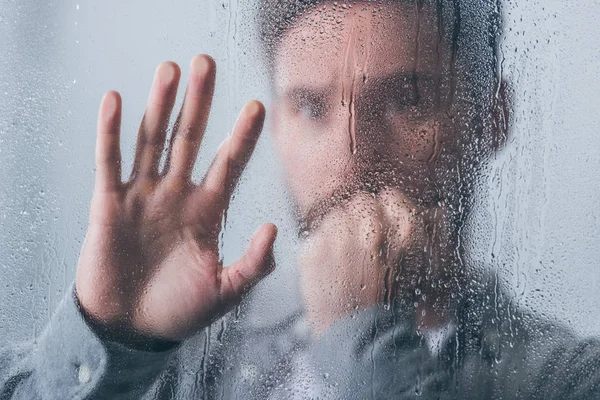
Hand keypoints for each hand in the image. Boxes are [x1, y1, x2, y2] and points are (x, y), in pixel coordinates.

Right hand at [75, 55, 276, 343]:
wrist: (129, 330)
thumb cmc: (178, 312)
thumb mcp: (224, 292)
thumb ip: (253, 264)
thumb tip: (274, 226)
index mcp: (207, 212)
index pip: (229, 165)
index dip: (242, 137)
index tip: (258, 105)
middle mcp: (176, 195)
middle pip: (190, 138)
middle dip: (199, 102)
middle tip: (206, 62)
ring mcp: (142, 196)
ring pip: (152, 141)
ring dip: (159, 105)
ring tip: (169, 69)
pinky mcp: (109, 205)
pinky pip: (109, 163)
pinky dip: (110, 133)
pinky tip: (115, 100)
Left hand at [298, 188, 437, 334]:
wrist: (360, 339)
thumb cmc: (392, 308)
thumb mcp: (423, 271)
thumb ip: (429, 235)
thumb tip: (434, 211)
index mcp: (403, 232)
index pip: (390, 197)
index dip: (386, 210)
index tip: (383, 223)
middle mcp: (370, 232)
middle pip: (361, 202)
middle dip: (362, 219)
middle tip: (363, 244)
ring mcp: (338, 240)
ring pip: (336, 214)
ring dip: (340, 230)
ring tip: (345, 258)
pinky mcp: (313, 251)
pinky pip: (315, 233)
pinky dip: (321, 247)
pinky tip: (330, 267)